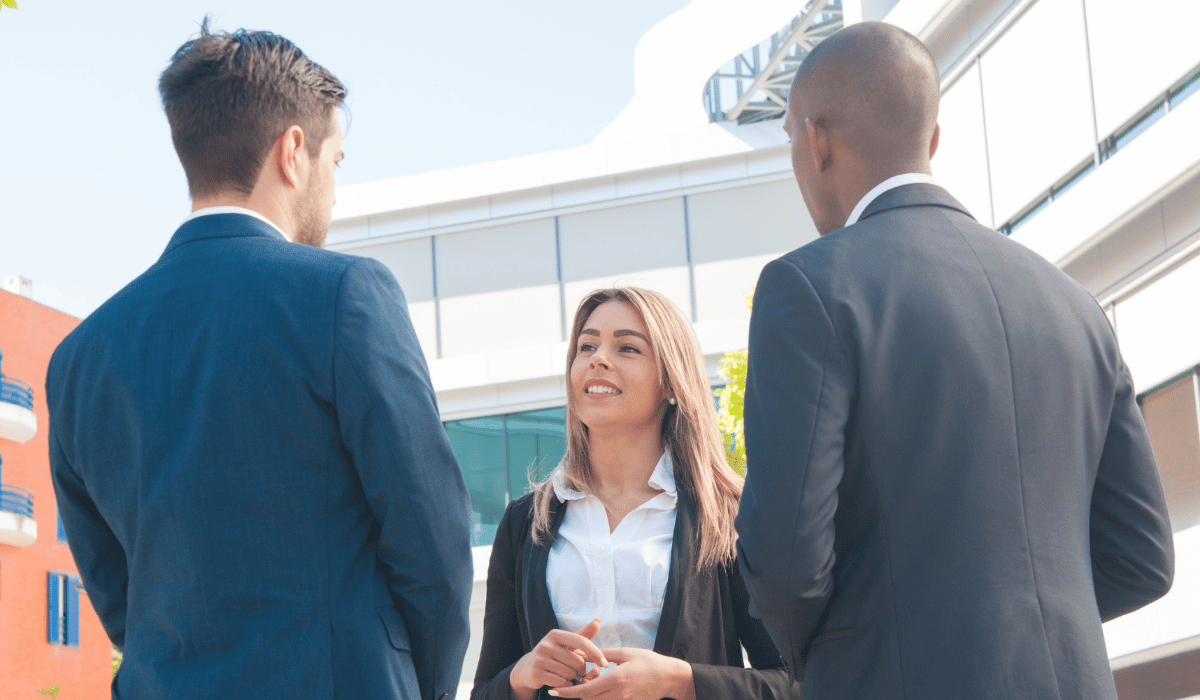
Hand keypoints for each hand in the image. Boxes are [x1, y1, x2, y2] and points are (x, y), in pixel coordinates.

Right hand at [509, 619, 607, 699]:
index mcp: (555, 634)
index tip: (606, 663)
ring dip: (572, 677)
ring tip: (566, 674)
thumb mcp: (567, 643)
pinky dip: (565, 685)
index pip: (581, 641)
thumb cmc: (554, 654)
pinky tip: (561, 682)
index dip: (595, 653)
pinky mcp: (536, 674)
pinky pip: (560, 682)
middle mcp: (545, 644)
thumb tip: (598, 620)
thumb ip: (583, 634)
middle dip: (581, 669)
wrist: (528, 668)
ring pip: (569, 673)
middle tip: (577, 671)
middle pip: (577, 661)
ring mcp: (539, 659)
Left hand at [547, 647, 694, 699]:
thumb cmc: (649, 661)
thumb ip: (603, 654)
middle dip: (577, 691)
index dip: (568, 693)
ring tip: (589, 679)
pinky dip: (599, 696)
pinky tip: (601, 684)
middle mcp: (617, 695)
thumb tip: (584, 654)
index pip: (584, 690)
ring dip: (589, 694)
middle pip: (588, 699)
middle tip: (572, 679)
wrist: (669, 677)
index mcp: (615, 680)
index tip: (554, 691)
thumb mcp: (625, 653)